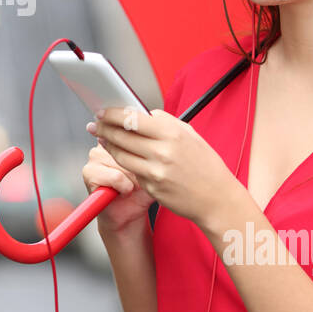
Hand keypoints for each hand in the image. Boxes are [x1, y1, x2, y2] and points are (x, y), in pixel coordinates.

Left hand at [88, 106, 240, 229]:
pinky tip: (119, 156)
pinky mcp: (151, 187)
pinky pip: (131, 171)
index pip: (132, 118)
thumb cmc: (206, 166)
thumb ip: (166, 122)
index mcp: (172, 133)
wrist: (217, 199)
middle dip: (104, 128)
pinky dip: (122, 162)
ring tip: (102, 139)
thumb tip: (145, 114)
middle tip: (96, 124)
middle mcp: (162, 151)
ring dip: (108, 145)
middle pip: (121, 135)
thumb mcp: (191, 135)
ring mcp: (155, 171)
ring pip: (121, 154)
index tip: (104, 112)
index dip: (113, 114)